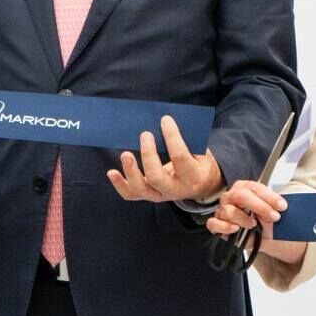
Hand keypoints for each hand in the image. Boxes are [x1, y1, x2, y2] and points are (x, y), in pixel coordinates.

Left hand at [107, 115, 222, 201]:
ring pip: (140, 189)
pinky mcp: (149, 196)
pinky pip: (131, 194)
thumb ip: (188, 142)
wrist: (202, 186)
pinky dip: (119, 184)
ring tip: (125, 154)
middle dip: (148, 155)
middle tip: (145, 134)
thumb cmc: (200, 164)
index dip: (172, 137)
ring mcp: (160, 195)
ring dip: (130, 171)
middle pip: (156, 177)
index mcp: (193, 177)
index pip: (179, 157)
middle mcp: (175, 190)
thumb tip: (166, 123)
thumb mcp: (202, 153)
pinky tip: (112, 172)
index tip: (165, 120)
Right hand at [206, 179, 304, 263]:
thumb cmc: (266, 219)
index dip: (270, 197)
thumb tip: (283, 205)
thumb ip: (276, 205)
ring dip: (244, 219)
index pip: (255, 188)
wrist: (262, 235)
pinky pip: (214, 224)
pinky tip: (236, 228)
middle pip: (241, 196)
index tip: (282, 206)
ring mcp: (222, 210)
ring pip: (229, 211)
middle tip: (273, 216)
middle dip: (260, 206)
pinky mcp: (216, 224)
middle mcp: (232, 197)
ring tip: (253, 225)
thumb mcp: (274, 209)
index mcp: (245, 187)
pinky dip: (225, 227)